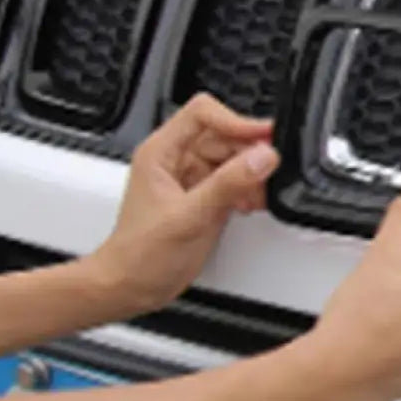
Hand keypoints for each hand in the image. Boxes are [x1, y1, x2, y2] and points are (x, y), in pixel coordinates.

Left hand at [83, 94, 278, 315]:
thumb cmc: (140, 255)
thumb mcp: (189, 217)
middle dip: (248, 152)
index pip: (203, 114)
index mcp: (161, 152)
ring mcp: (191, 180)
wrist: (130, 286)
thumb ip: (228, 184)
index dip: (235, 121)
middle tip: (270, 168)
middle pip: (223, 136)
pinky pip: (233, 182)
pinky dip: (247, 190)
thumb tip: (261, 157)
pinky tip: (252, 204)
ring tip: (260, 192)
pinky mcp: (203, 199)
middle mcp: (176, 161)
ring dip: (251, 173)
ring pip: (231, 159)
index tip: (263, 138)